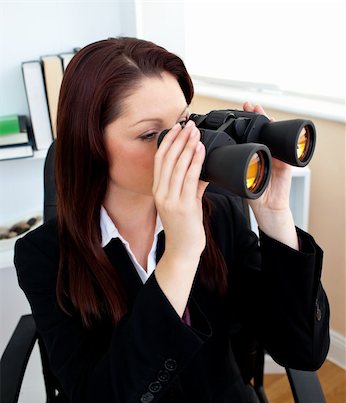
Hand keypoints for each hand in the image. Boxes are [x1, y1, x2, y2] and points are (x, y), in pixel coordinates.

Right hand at [153, 120, 208, 315]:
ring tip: (196, 132)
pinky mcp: (182, 206)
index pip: (160, 160)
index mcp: (159, 190)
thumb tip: (202, 167)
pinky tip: (201, 150)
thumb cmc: (184, 227)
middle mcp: (161, 193)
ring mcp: (170, 199)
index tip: (178, 127)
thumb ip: (191, 184)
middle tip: (189, 124)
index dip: (169, 141)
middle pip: (167, 159)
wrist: (183, 250)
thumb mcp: (185, 201)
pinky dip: (195, 161)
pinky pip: (189, 178)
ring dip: (187, 146)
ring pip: (177, 166)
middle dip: (178, 139)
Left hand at [243, 102, 297, 248]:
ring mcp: (276, 156)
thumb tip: (209, 160)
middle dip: (256, 115)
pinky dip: (279, 137)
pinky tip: (273, 127)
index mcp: (254, 156)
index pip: (249, 134)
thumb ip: (229, 169)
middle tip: (248, 104)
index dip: (244, 122)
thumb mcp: (238, 179)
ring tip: (258, 109)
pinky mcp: (285, 164)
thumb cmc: (254, 196)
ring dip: (266, 120)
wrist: (268, 210)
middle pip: (261, 129)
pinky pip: (284, 147)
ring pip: (272, 134)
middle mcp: (266, 153)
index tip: (238, 110)